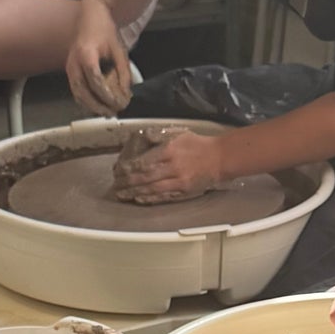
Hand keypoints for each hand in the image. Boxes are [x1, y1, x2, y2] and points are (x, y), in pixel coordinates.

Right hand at [67, 0, 133, 113]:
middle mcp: (74, 62)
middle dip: (98, 106)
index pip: (95, 82)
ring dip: (91, 106)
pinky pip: (76, 90)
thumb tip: (126, 94)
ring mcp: (70, 67)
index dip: (107, 96)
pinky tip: (96, 105)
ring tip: (105, 113)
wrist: (91, 17)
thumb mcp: (119, 51)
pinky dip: (85, 101)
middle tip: (112, 113)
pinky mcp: (70, 71)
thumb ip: (123, 73)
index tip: (119, 103)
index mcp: (86, 54)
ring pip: (77, 94)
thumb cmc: (104, 31)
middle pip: (83, 92)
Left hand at [112, 126, 226, 202]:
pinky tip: (138, 199)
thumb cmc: (197, 144)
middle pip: (144, 177)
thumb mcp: (177, 133)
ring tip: (122, 195)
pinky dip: (149, 199)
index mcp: (170, 150)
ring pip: (152, 189)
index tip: (118, 170)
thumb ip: (158, 136)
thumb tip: (139, 137)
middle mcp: (173, 167)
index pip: (143, 161)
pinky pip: (163, 197)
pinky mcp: (184, 192)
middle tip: (115, 185)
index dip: (128, 168)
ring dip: (134, 193)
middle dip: (127, 182)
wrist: (219, 158)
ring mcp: (179, 182)